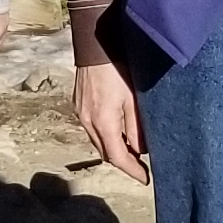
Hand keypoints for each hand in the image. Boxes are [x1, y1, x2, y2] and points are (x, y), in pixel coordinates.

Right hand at [74, 61, 147, 184]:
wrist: (96, 43)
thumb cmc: (118, 67)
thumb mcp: (134, 98)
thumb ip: (136, 127)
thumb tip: (140, 149)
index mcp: (103, 122)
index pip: (118, 157)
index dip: (132, 171)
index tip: (145, 178)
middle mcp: (87, 121)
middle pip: (105, 152)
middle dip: (122, 161)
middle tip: (140, 164)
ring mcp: (80, 112)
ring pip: (97, 141)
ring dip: (112, 147)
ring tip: (131, 147)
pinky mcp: (78, 104)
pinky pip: (92, 128)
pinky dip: (105, 134)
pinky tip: (116, 128)